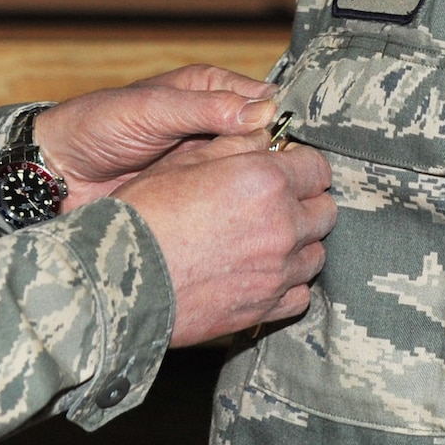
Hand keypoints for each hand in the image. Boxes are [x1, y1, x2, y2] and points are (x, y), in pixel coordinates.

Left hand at [32, 65, 276, 208]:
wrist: (58, 173)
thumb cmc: (96, 126)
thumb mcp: (149, 109)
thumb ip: (204, 109)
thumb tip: (263, 113)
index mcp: (211, 90)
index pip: (267, 103)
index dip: (286, 126)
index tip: (301, 152)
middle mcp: (216, 124)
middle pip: (269, 143)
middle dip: (282, 165)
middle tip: (296, 190)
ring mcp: (208, 163)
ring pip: (254, 176)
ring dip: (264, 193)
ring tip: (279, 212)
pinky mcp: (197, 196)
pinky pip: (231, 202)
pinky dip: (241, 212)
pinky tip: (251, 227)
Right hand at [114, 143, 334, 345]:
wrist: (118, 280)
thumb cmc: (144, 214)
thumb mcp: (183, 162)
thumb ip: (234, 145)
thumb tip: (265, 137)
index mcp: (265, 180)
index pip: (317, 167)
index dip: (300, 165)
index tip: (282, 169)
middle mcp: (282, 225)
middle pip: (325, 211)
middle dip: (304, 203)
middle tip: (271, 204)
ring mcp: (278, 272)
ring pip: (316, 253)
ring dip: (297, 244)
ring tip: (261, 240)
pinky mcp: (266, 308)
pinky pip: (300, 293)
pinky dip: (286, 283)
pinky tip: (259, 273)